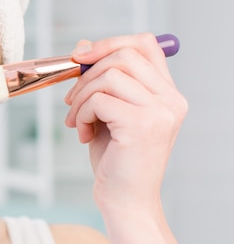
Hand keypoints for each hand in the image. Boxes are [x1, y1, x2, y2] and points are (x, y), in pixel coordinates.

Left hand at [64, 33, 187, 213]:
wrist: (125, 201)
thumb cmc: (116, 158)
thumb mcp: (107, 111)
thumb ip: (101, 80)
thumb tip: (82, 45)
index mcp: (167, 93)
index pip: (145, 44)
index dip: (109, 43)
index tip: (80, 56)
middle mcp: (170, 99)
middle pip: (124, 55)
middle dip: (87, 72)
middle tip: (72, 99)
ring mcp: (159, 111)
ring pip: (108, 75)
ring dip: (81, 97)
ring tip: (76, 121)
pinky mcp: (142, 125)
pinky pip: (98, 100)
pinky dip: (81, 114)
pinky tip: (81, 134)